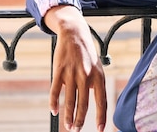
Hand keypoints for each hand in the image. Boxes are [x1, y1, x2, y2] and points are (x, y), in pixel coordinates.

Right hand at [45, 5, 106, 131]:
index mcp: (98, 76)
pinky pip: (55, 90)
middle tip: (77, 130)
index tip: (100, 129)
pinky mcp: (59, 70)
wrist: (74, 34)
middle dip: (81, 120)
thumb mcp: (97, 67)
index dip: (101, 116)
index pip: (102, 101)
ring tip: (68, 126)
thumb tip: (97, 105)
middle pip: (84, 104)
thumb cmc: (87, 54)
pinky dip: (54, 103)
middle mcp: (86, 76)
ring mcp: (72, 73)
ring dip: (68, 116)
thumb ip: (96, 84)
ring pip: (70, 100)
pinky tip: (54, 111)